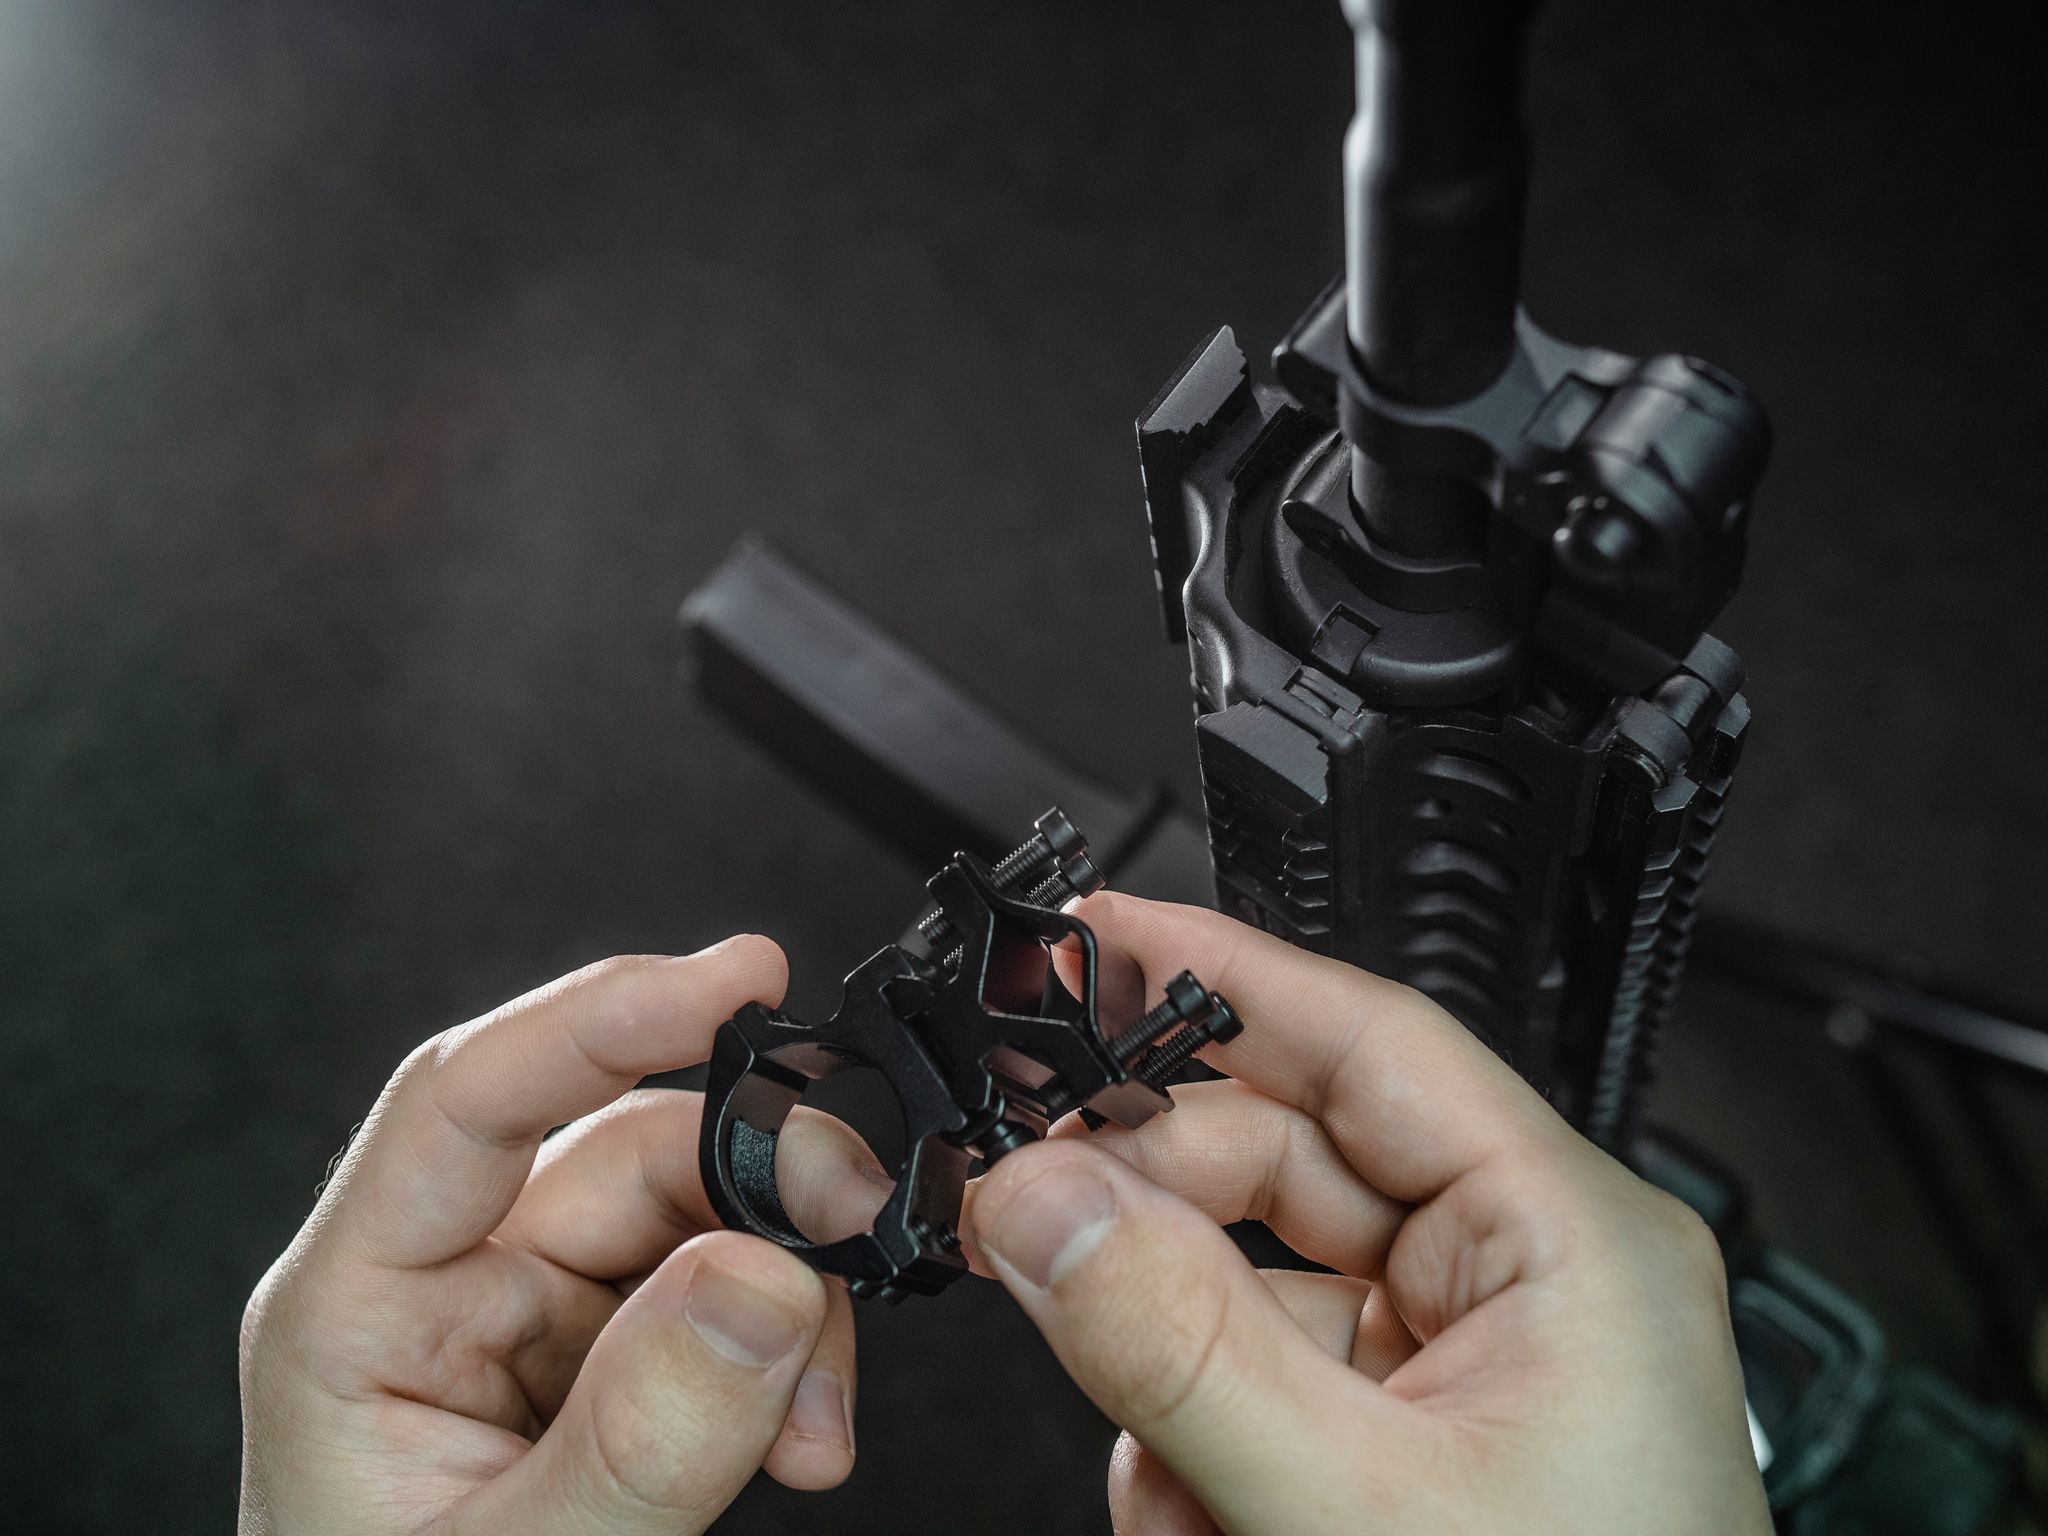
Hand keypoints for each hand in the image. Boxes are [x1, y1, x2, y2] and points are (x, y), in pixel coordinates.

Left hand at [240, 939, 884, 1534]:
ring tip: (819, 1417)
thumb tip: (765, 1274)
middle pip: (624, 1150)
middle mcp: (448, 1291)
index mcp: (358, 1313)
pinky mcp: (609, 1363)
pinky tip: (806, 1433)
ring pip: (699, 1215)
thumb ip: (642, 1439)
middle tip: (859, 1242)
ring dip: (794, 1289)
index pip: (466, 1102)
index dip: (599, 1014)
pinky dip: (795, 1349)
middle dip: (761, 1189)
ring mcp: (533, 1325)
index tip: (735, 980)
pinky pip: (727, 1296)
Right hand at [965, 894, 1770, 1535]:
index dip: (1226, 976)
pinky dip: (1188, 1443)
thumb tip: (1039, 1204)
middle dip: (1151, 1205)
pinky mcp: (1400, 1452)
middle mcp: (1516, 1288)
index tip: (1099, 938)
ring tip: (1172, 1472)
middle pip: (1281, 1163)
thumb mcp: (1354, 1511)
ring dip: (1163, 1359)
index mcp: (1567, 1244)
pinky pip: (1251, 1383)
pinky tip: (1200, 1516)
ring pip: (1246, 1283)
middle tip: (1023, 1217)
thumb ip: (1180, 1346)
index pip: (1374, 1044)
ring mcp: (1452, 1375)